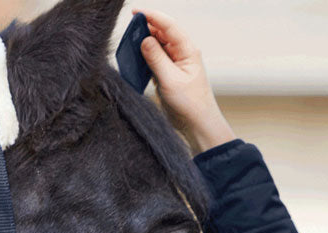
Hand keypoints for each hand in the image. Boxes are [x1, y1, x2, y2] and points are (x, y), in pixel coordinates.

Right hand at [129, 7, 235, 151]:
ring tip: (131, 45)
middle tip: (129, 31)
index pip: (169, 26)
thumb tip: (145, 39)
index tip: (136, 12)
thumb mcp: (170, 80)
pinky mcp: (169, 74)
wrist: (198, 125)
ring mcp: (175, 64)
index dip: (152, 16)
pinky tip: (137, 60)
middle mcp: (182, 53)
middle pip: (162, 33)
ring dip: (145, 44)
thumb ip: (156, 59)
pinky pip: (155, 59)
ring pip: (157, 46)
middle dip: (146, 29)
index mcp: (187, 50)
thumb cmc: (191, 105)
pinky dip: (145, 57)